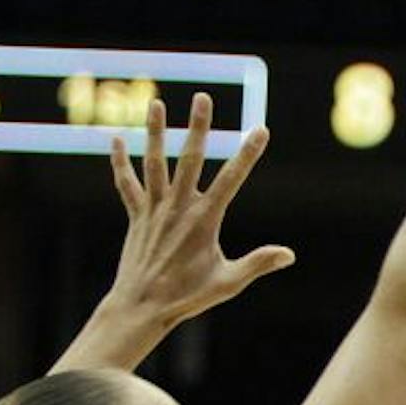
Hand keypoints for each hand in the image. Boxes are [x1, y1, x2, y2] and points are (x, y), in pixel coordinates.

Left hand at [105, 94, 293, 326]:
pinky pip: (127, 184)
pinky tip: (116, 138)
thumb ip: (258, 264)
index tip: (261, 130)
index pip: (232, 179)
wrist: (142, 306)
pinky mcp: (138, 216)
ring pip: (155, 162)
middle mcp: (178, 208)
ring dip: (155, 132)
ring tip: (157, 103)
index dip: (248, 154)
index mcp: (204, 220)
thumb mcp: (229, 282)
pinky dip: (120, 162)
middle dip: (198, 126)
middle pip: (189, 158)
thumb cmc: (188, 296)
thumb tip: (289, 254)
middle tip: (203, 98)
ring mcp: (154, 209)